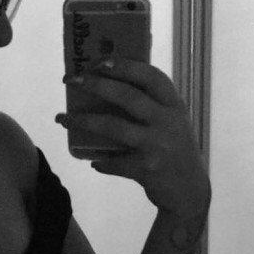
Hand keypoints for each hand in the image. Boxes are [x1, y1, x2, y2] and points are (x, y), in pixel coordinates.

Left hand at [56, 59, 210, 219]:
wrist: (189, 191)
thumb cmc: (175, 151)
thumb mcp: (172, 124)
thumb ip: (152, 107)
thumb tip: (108, 87)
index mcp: (174, 107)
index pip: (152, 77)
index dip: (126, 66)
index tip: (101, 61)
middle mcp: (167, 122)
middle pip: (128, 97)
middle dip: (96, 85)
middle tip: (71, 80)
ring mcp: (157, 145)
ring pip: (113, 127)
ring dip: (84, 121)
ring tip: (63, 119)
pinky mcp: (146, 169)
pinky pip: (113, 161)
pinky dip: (101, 162)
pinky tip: (93, 161)